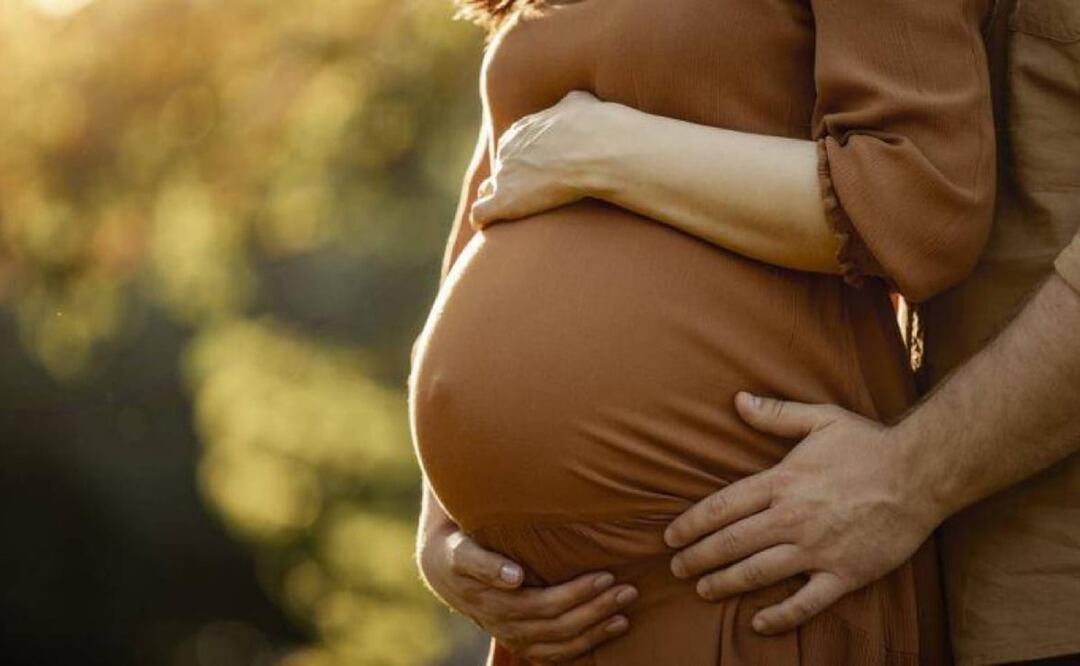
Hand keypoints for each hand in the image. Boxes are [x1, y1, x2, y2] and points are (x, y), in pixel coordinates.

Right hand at [418, 521, 637, 662]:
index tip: (605, 576)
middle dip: (597, 608)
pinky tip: (614, 628)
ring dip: (598, 629)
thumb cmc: (461, 552)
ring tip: (626, 610)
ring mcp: (517, 638)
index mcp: (497, 605)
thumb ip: (484, 563)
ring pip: (564, 643)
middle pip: (561, 625)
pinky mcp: (525, 642)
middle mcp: (509, 627)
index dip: (578, 594)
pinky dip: (589, 644)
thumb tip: (514, 577)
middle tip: (627, 588)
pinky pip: (560, 653)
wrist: (446, 572)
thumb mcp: (463, 552)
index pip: (546, 604)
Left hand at [471, 90, 617, 227]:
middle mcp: (507, 150)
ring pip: (488, 190)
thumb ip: (572, 104)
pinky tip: (490, 228)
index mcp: (522, 130)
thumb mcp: (581, 103)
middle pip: (501, 169)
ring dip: (496, 201)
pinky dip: (484, 221)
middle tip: (532, 199)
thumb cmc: (593, 128)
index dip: (525, 164)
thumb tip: (577, 102)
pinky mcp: (503, 201)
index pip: (513, 149)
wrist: (593, 149)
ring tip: (509, 217)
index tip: (539, 177)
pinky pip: (481, 214)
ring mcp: (502, 175)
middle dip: (512, 183)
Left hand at [664, 392, 943, 634]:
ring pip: (758, 573)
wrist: (922, 473)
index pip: (722, 507)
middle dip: (698, 558)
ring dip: (725, 583)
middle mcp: (792, 518)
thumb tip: (737, 400)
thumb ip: (775, 415)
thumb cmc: (869, 443)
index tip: (671, 536)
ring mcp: (818, 549)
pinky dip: (781, 616)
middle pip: (732, 543)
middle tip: (677, 568)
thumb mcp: (820, 419)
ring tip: (703, 589)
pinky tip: (758, 622)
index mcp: (782, 482)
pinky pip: (806, 602)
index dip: (691, 524)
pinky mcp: (845, 573)